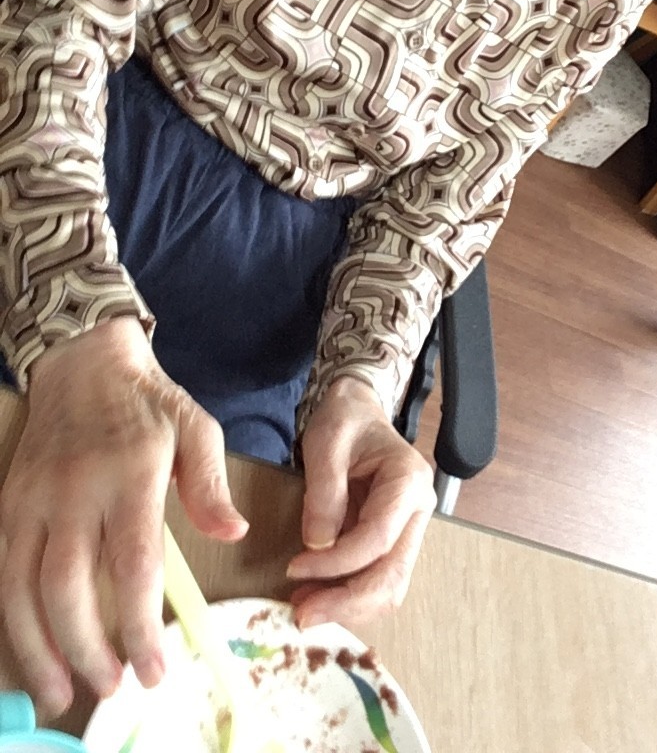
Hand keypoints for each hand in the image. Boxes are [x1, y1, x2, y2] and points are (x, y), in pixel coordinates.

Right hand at [0, 317, 246, 717]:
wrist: (83, 362)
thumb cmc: (148, 402)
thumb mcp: (195, 428)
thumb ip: (210, 485)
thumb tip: (234, 533)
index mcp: (129, 473)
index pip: (132, 564)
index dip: (139, 625)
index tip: (154, 668)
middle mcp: (74, 491)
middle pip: (69, 588)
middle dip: (88, 649)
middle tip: (114, 688)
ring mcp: (34, 500)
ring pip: (23, 590)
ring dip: (40, 649)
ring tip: (62, 694)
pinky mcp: (10, 505)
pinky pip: (5, 574)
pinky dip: (15, 620)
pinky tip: (35, 650)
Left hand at [287, 378, 435, 626]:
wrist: (357, 411)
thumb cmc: (345, 420)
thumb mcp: (327, 442)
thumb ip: (324, 492)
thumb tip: (317, 544)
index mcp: (408, 481)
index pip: (377, 538)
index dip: (336, 562)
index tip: (295, 568)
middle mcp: (418, 510)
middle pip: (393, 575)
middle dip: (347, 601)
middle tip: (302, 614)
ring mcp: (408, 528)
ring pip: (389, 586)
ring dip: (348, 605)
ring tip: (305, 606)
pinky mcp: (392, 540)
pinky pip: (376, 577)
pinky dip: (348, 594)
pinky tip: (315, 593)